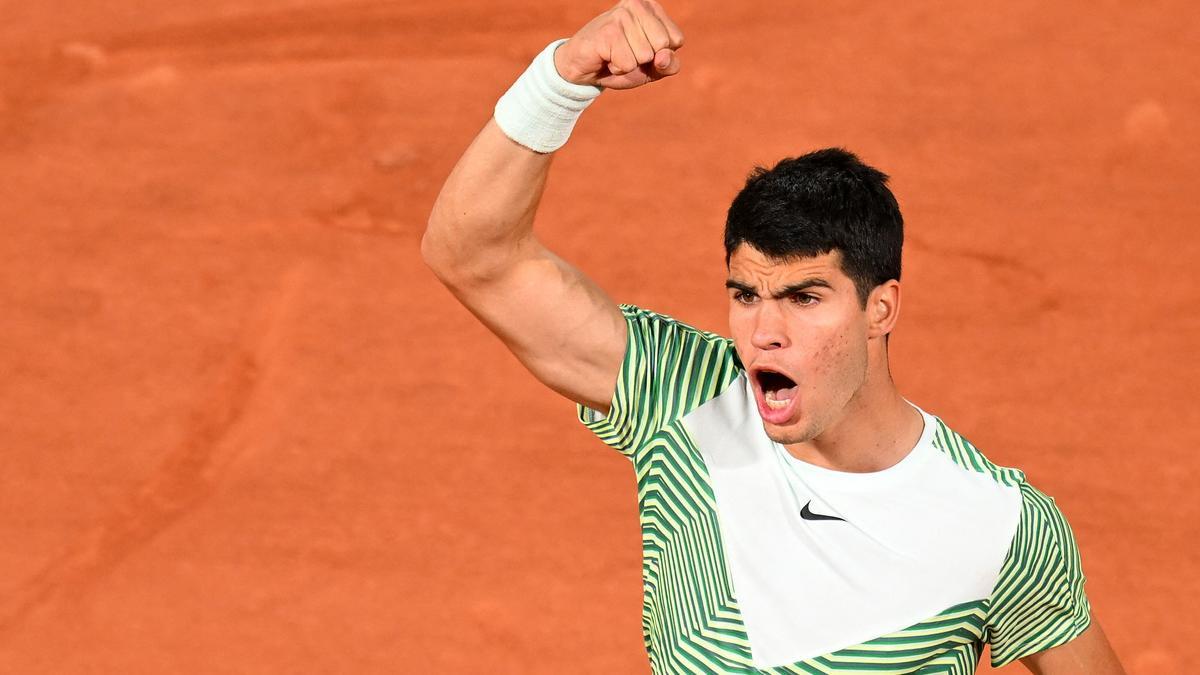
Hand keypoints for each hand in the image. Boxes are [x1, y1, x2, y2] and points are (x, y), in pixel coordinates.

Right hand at [553, 0, 684, 89]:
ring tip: (615, 54)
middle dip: (646, 59)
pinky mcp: (608, 31)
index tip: (641, 49)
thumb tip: (663, 56)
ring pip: (645, 56)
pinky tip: (606, 57)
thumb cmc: (621, 62)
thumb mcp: (653, 67)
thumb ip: (669, 64)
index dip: (661, 55)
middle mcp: (638, 4)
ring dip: (629, 65)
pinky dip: (617, 68)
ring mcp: (622, 16)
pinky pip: (627, 64)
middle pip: (662, 46)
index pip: (677, 40)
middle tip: (626, 52)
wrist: (582, 68)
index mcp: (652, 6)